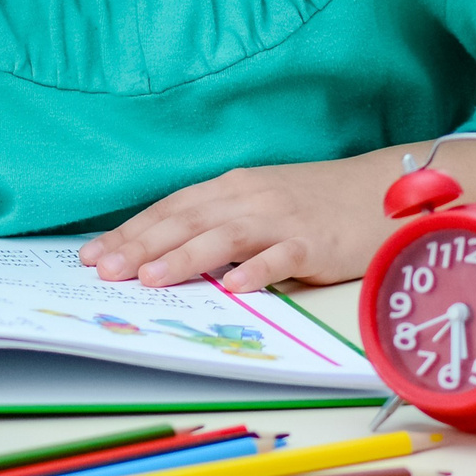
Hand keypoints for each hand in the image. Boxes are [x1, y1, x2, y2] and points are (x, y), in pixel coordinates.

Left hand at [80, 138, 475, 292]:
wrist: (383, 191)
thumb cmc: (315, 203)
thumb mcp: (259, 204)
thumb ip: (218, 223)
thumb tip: (164, 252)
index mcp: (230, 188)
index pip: (169, 210)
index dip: (130, 231)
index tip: (93, 254)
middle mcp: (248, 198)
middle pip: (186, 222)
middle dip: (140, 246)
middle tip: (104, 270)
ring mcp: (281, 219)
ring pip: (223, 238)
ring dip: (184, 258)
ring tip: (150, 278)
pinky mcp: (315, 242)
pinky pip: (282, 257)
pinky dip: (256, 270)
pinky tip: (233, 286)